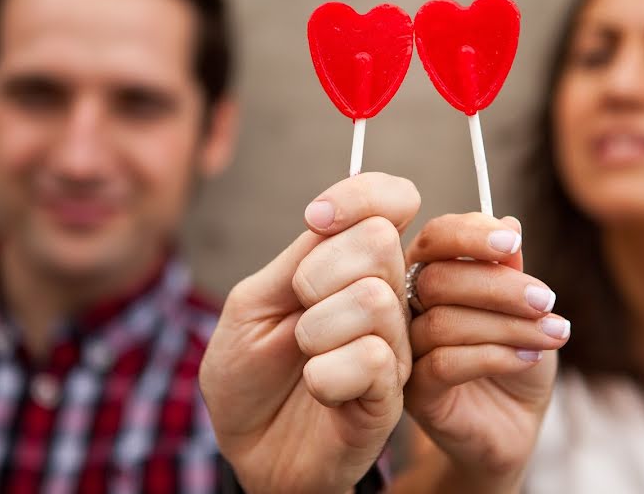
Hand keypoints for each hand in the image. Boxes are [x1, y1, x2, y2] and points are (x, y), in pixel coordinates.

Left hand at [199, 173, 419, 493]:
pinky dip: (325, 373)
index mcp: (355, 264)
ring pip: (373, 299)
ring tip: (304, 354)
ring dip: (316, 328)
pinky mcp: (391, 394)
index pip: (392, 199)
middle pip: (379, 240)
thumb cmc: (249, 374)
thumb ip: (299, 256)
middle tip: (298, 308)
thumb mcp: (255, 301)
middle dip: (317, 272)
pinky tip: (318, 388)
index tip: (315, 220)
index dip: (361, 194)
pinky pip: (372, 359)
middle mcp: (385, 296)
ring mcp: (394, 345)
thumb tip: (331, 216)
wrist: (248, 449)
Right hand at [399, 213, 569, 492]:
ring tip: (553, 334)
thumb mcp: (523, 307)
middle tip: (546, 299)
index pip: (435, 238)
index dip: (471, 235)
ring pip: (444, 322)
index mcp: (430, 273)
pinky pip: (445, 363)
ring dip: (508, 325)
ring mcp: (405, 351)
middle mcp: (407, 308)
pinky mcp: (414, 393)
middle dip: (499, 286)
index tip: (514, 243)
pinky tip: (529, 358)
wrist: (516, 423)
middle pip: (437, 279)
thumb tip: (508, 224)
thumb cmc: (516, 356)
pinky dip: (495, 355)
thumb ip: (509, 269)